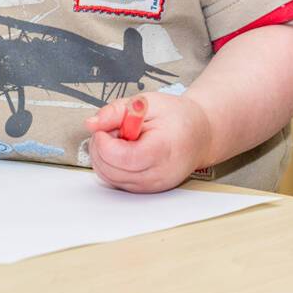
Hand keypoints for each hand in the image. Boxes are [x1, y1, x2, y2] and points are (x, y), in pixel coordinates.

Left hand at [83, 92, 211, 192]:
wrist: (200, 135)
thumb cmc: (177, 118)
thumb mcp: (147, 103)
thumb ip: (116, 111)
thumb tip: (91, 124)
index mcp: (162, 150)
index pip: (123, 158)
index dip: (104, 143)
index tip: (104, 129)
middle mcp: (158, 174)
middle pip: (112, 171)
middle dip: (100, 148)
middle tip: (110, 130)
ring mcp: (153, 186)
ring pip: (110, 178)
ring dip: (103, 157)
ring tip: (118, 139)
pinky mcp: (147, 190)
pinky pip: (117, 181)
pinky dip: (111, 166)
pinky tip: (122, 151)